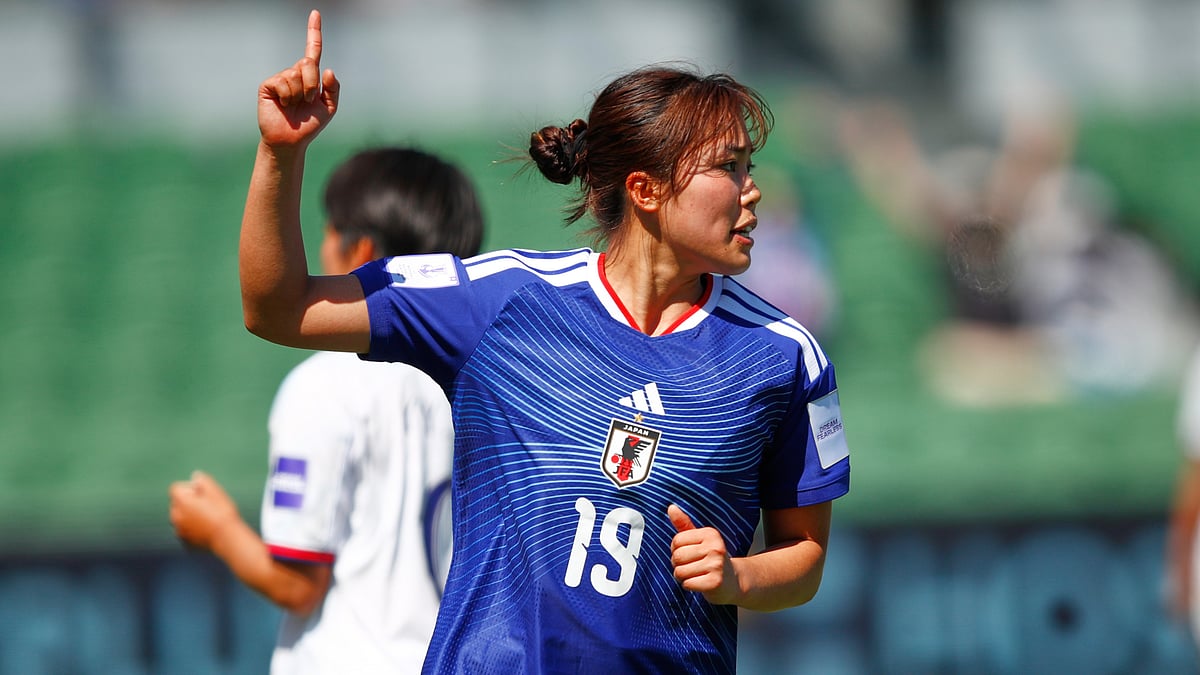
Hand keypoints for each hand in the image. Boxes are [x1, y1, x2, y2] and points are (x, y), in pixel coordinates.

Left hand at [168, 470, 241, 550]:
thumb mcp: (215, 491)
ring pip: (180, 519)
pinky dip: (191, 530)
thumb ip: (202, 481)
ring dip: (188, 517)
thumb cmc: (222, 512)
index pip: (176, 488)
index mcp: (181, 501)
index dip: (189, 488)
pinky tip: (206, 530)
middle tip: (206, 506)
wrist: (227, 537)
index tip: (202, 494)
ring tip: (207, 519)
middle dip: (187, 503)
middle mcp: (175, 516)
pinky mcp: (185, 542)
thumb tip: (195, 476)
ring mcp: (179, 531)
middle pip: (177, 504)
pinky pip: (185, 532)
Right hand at [257, 9, 339, 150]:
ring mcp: (281, 78)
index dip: (314, 32)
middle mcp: (294, 73)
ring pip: (296, 74)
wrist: (291, 140)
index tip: (315, 13)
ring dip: (300, 94)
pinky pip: (283, 82)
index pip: (313, 50)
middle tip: (308, 100)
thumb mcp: (329, 108)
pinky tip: (283, 105)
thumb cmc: (309, 125)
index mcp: (310, 76)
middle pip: (308, 63)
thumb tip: (328, 69)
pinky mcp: (269, 85)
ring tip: (295, 106)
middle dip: (312, 84)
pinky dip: (288, 96)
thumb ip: (333, 89)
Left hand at [668, 504, 738, 604]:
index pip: (676, 541)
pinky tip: (700, 583)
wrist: (733, 581)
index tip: (689, 554)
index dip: (677, 550)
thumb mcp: (699, 539)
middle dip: (678, 565)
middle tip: (692, 567)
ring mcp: (716, 565)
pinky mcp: (715, 582)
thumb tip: (671, 507)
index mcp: (710, 534)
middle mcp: (715, 547)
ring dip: (683, 577)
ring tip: (696, 575)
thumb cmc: (712, 559)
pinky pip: (687, 584)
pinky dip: (689, 586)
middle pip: (677, 556)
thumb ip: (684, 524)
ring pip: (680, 572)